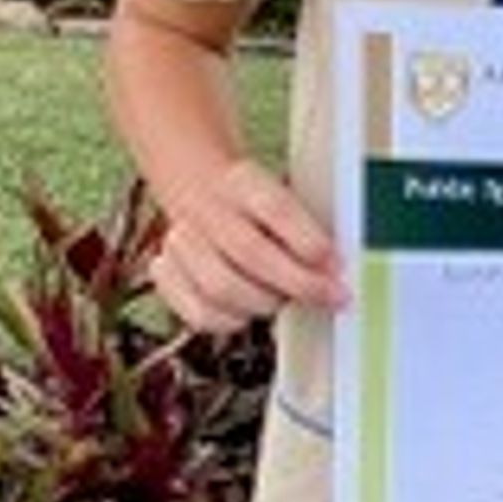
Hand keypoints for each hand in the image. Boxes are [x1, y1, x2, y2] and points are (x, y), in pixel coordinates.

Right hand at [145, 158, 347, 334]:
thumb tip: (334, 270)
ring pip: (221, 286)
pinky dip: (231, 320)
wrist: (202, 193)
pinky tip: (247, 311)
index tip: (337, 263)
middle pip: (249, 251)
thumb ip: (308, 230)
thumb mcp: (286, 198)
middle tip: (330, 296)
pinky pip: (200, 313)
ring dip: (263, 302)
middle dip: (298, 282)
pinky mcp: (166, 273)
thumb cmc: (259, 209)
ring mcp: (180, 241)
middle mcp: (206, 208)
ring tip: (284, 300)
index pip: (275, 207)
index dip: (308, 239)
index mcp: (241, 181)